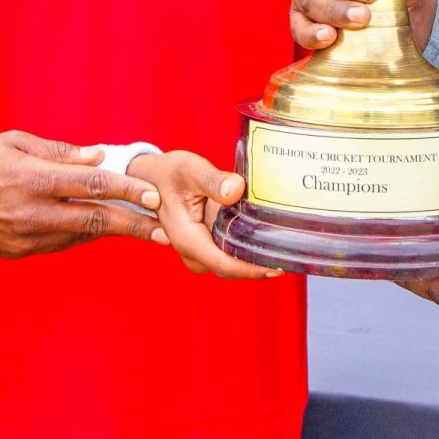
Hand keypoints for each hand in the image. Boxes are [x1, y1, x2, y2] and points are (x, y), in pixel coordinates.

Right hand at [0, 130, 164, 258]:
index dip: (128, 191)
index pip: (94, 186)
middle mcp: (32, 214)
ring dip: (108, 232)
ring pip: (78, 237)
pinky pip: (56, 245)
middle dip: (133, 226)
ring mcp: (24, 239)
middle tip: (163, 231)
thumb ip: (58, 152)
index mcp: (34, 179)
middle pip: (95, 221)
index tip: (152, 196)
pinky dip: (77, 236)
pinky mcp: (15, 254)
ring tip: (138, 229)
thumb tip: (97, 157)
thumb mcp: (13, 142)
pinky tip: (92, 228)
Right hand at [129, 151, 279, 279]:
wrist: (148, 177)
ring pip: (229, 263)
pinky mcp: (204, 242)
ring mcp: (197, 248)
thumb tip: (235, 190)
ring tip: (283, 248)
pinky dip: (245, 248)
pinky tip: (266, 237)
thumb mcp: (189, 169)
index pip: (224, 264)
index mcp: (187, 239)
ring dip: (252, 259)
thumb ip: (213, 180)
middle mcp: (192, 250)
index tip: (279, 267)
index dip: (252, 269)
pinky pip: (227, 252)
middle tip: (290, 256)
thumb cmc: (167, 173)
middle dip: (258, 266)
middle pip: (230, 269)